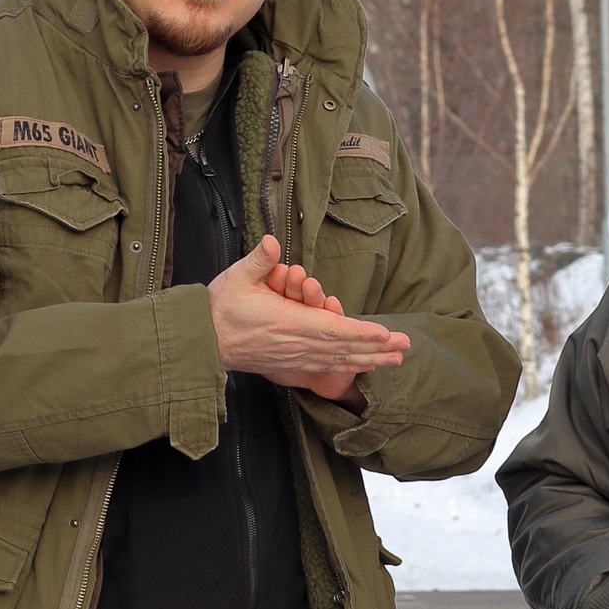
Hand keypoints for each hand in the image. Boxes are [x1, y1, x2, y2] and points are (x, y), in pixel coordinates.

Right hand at [208, 236, 408, 397]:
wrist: (202, 341)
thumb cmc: (220, 307)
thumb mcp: (237, 277)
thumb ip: (260, 259)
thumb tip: (275, 241)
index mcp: (288, 322)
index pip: (332, 329)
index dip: (361, 332)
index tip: (386, 334)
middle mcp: (296, 344)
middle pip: (343, 349)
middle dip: (377, 348)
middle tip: (405, 347)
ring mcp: (293, 357)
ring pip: (337, 360)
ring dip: (368, 359)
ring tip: (393, 360)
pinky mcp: (288, 364)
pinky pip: (324, 366)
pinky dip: (347, 365)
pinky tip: (362, 366)